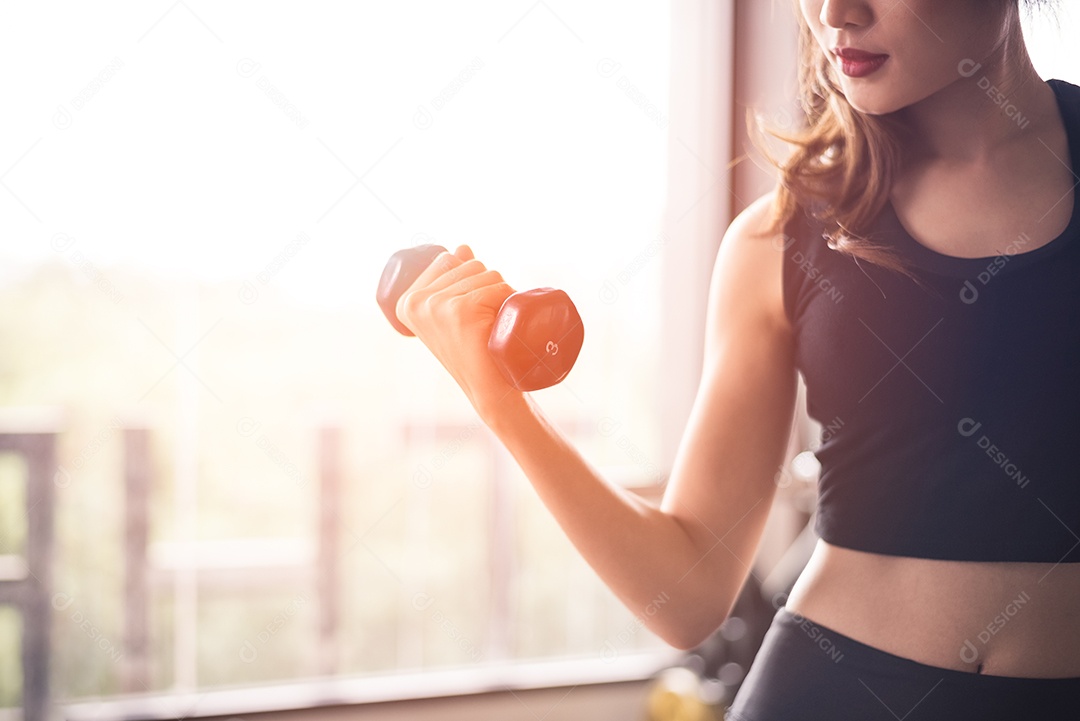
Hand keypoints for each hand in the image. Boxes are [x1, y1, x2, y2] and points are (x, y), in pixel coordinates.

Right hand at [395, 245, 523, 414]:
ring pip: (488, 273)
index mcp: (406, 301)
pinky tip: (499, 327)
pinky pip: (499, 287)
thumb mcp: (457, 311)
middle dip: (487, 286)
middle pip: (469, 263)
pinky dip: (508, 302)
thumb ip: (455, 277)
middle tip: (483, 322)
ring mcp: (436, 306)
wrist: (489, 389)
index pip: (448, 258)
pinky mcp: (460, 310)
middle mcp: (416, 302)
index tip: (467, 314)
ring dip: (500, 296)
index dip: (470, 278)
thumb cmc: (476, 351)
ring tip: (491, 326)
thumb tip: (462, 247)